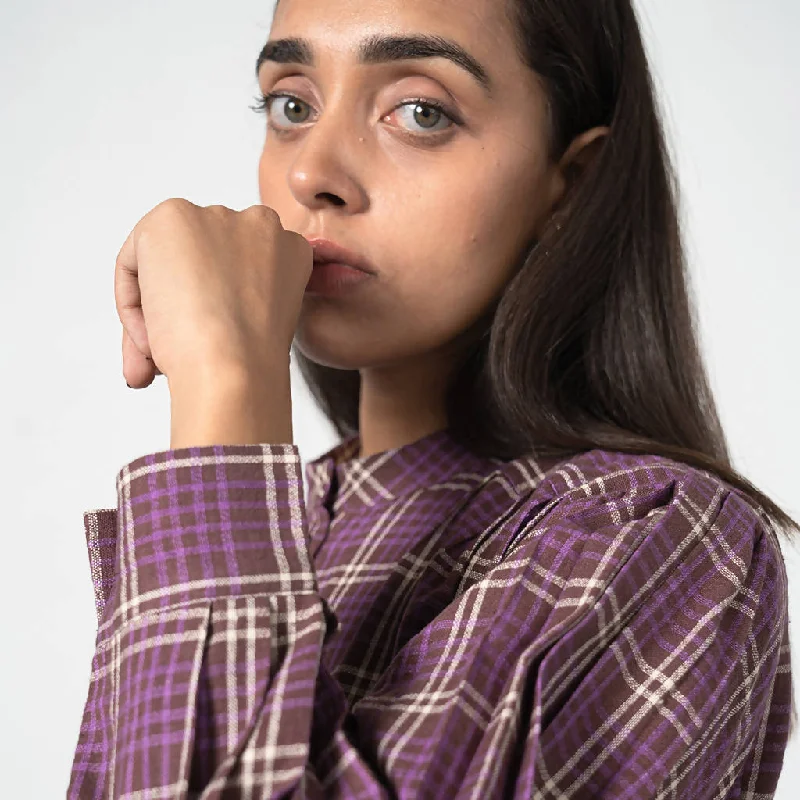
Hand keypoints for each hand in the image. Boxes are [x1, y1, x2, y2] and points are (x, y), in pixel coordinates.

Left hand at [116, 198, 312, 390]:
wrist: (233, 367)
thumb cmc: (248, 359)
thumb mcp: (258, 321)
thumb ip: (235, 297)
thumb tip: (194, 307)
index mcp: (288, 249)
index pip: (237, 271)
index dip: (216, 310)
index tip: (206, 344)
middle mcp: (257, 224)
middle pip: (200, 263)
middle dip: (179, 307)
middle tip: (170, 354)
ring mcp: (214, 217)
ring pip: (165, 264)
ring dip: (154, 311)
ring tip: (155, 356)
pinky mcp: (170, 218)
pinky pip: (133, 262)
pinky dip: (131, 304)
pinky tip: (151, 336)